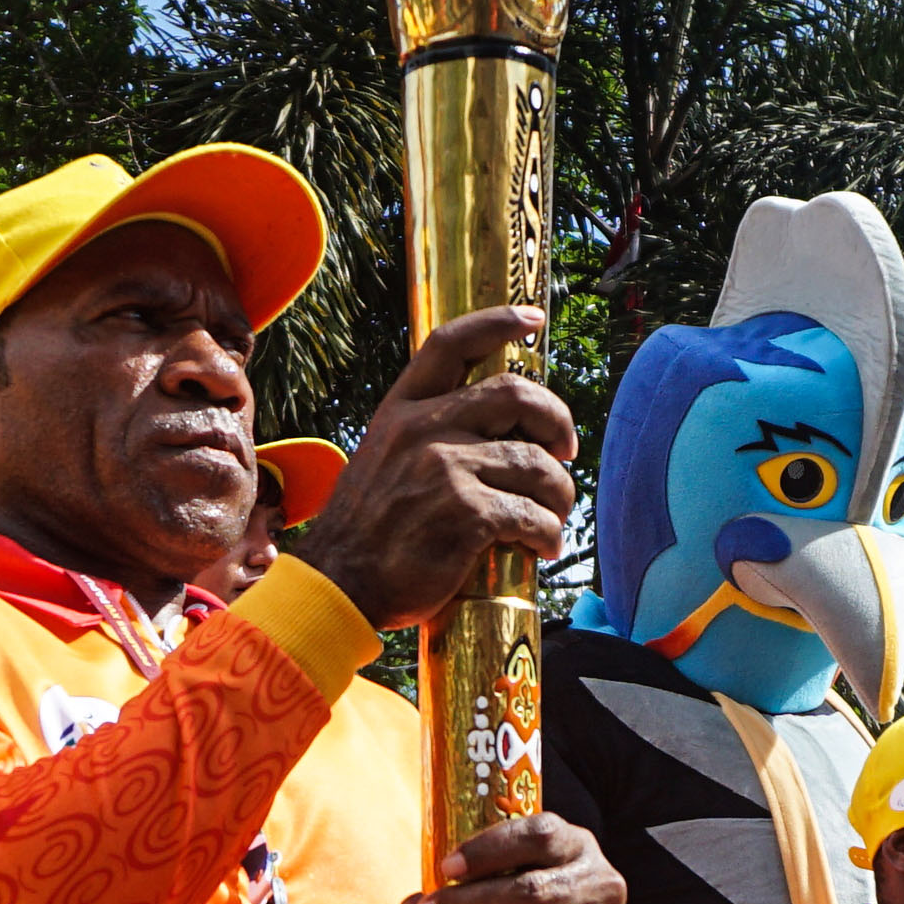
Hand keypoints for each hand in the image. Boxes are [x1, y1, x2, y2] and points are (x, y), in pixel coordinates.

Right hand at [285, 310, 578, 630]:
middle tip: (564, 451)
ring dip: (558, 493)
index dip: (498, 321)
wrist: (339, 585)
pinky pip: (531, 513)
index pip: (451, 343)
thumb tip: (498, 434)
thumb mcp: (382, 460)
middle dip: (556, 420)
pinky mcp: (465, 513)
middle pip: (515, 393)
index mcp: (401, 411)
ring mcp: (444, 468)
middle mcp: (423, 429)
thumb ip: (427, 436)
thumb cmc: (368, 531)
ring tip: (554, 516)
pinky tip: (542, 546)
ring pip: (535, 463)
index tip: (533, 318)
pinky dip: (547, 532)